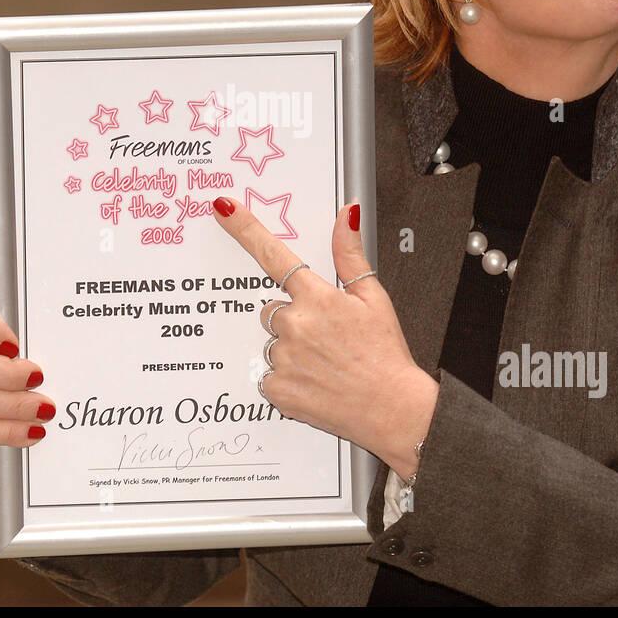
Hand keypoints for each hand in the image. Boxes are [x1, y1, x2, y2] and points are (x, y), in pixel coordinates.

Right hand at [0, 295, 53, 470]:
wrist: (51, 424)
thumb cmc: (54, 375)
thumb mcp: (54, 352)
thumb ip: (49, 339)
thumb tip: (70, 337)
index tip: (13, 345)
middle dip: (7, 373)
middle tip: (39, 380)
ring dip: (12, 405)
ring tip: (44, 412)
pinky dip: (6, 432)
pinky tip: (32, 433)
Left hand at [210, 197, 437, 477]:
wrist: (393, 410)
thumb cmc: (385, 355)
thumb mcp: (374, 298)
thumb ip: (350, 254)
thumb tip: (346, 214)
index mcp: (318, 298)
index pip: (273, 254)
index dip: (244, 228)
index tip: (223, 208)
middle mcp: (295, 324)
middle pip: (272, 310)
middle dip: (293, 319)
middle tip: (325, 338)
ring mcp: (284, 358)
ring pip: (272, 344)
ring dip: (291, 350)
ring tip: (324, 364)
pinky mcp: (277, 389)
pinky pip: (269, 375)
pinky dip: (287, 378)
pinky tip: (314, 382)